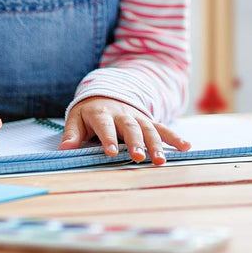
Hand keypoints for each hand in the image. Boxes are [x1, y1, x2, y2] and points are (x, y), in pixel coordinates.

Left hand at [59, 96, 190, 164]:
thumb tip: (64, 149)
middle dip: (136, 142)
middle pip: (130, 127)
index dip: (107, 138)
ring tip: (161, 160)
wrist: (106, 92)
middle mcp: (122, 114)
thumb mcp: (76, 118)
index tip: (109, 152)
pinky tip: (186, 147)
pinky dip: (174, 137)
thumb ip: (71, 134)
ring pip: (149, 129)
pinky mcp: (148, 121)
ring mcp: (138, 117)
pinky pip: (163, 128)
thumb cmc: (89, 112)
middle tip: (139, 157)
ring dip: (156, 144)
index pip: (105, 126)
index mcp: (102, 113)